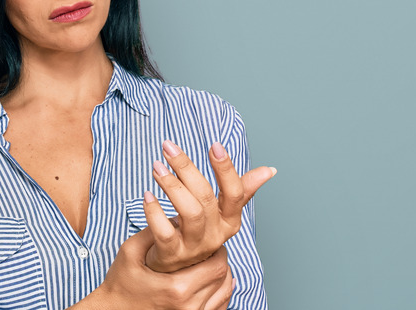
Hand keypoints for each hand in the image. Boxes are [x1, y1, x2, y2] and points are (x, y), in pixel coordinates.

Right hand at [71, 227, 233, 309]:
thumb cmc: (119, 283)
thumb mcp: (130, 252)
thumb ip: (153, 230)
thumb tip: (176, 216)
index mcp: (176, 288)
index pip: (215, 265)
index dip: (217, 249)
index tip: (209, 238)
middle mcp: (189, 307)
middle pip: (223, 278)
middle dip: (220, 259)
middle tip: (211, 246)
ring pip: (224, 292)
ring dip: (222, 275)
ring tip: (210, 261)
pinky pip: (219, 307)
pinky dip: (222, 292)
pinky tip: (214, 282)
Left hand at [144, 140, 275, 272]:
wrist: (176, 269)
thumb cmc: (197, 232)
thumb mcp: (221, 213)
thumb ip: (241, 190)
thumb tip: (269, 170)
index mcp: (230, 221)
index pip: (235, 194)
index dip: (226, 169)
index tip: (214, 145)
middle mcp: (215, 235)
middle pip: (206, 198)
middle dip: (186, 168)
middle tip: (168, 147)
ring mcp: (194, 247)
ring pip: (189, 212)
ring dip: (171, 186)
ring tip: (157, 167)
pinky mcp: (172, 254)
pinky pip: (164, 232)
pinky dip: (154, 211)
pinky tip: (147, 195)